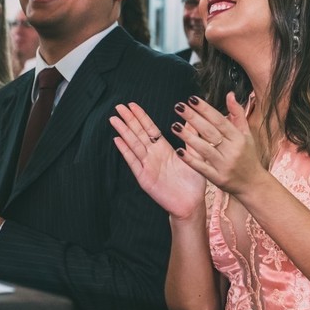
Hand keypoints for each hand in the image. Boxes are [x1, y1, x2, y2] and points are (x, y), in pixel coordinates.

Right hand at [110, 102, 205, 219]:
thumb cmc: (194, 181)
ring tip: (114, 119)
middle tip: (119, 106)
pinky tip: (117, 140)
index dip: (141, 117)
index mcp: (164, 149)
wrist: (191, 203)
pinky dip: (125, 151)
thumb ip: (191, 137)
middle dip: (129, 120)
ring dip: (124, 132)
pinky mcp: (144, 178)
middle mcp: (154, 155)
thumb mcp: (194, 155)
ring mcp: (147, 166)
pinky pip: (133, 162)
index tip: (132, 105)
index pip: (150, 129)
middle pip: (139, 134)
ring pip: (134, 145)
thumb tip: (191, 118)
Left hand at [173, 93, 269, 201]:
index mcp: (238, 138)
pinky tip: (179, 151)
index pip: (219, 120)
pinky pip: (201, 167)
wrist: (253, 184)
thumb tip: (230, 95)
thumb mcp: (246, 134)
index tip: (192, 99)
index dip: (205, 109)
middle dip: (193, 118)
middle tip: (179, 106)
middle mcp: (232, 150)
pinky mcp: (217, 178)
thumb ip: (238, 114)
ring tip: (175, 125)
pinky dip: (190, 159)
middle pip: (210, 132)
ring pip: (204, 149)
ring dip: (188, 137)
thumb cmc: (248, 156)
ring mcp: (224, 165)